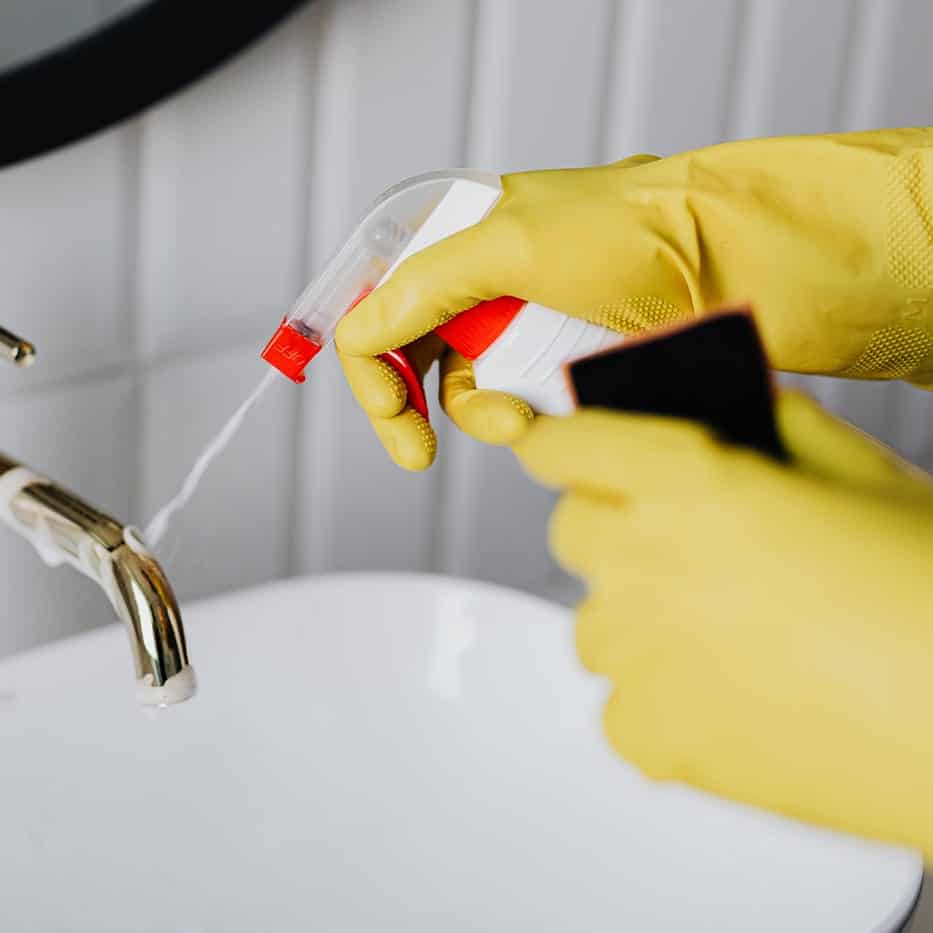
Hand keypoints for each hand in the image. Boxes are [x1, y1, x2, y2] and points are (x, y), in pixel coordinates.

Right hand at [337, 127, 932, 468]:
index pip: (382, 302)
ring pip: (469, 394)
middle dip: (411, 405)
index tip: (387, 408)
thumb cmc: (643, 233)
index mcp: (465, 238)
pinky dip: (524, 420)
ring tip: (520, 417)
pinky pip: (520, 408)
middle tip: (415, 448)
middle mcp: (489, 285)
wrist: (740, 264)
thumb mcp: (515, 241)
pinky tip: (546, 416)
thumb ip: (425, 285)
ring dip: (482, 415)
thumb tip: (362, 327)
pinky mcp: (564, 368)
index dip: (371, 358)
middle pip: (414, 357)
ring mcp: (528, 330)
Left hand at [514, 393, 932, 858]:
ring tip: (728, 635)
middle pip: (572, 531)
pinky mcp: (653, 738)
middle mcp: (643, 563)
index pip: (565, 446)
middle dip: (612, 526)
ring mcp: (638, 657)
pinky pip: (623, 706)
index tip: (561, 450)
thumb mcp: (862, 475)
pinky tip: (735, 700)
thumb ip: (777, 428)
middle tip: (678, 543)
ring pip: (594, 624)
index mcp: (687, 482)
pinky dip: (662, 701)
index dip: (560, 444)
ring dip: (639, 620)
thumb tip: (739, 410)